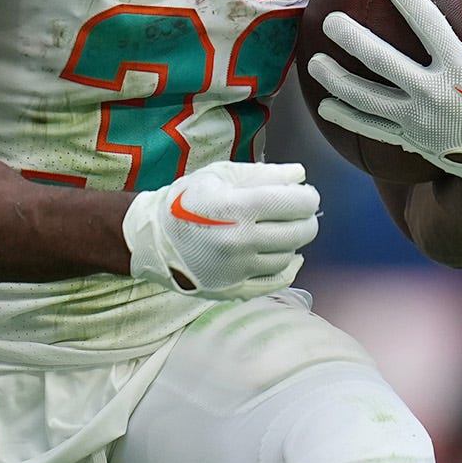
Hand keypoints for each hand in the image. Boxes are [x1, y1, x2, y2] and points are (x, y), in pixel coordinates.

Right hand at [122, 160, 318, 297]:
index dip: (307, 197)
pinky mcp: (234, 288)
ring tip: (281, 229)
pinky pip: (276, 281)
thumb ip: (263, 174)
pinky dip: (288, 268)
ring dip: (293, 241)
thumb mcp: (220, 176)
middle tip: (299, 212)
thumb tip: (299, 175)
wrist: (153, 239)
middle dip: (306, 218)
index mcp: (235, 207)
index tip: (305, 194)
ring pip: (288, 256)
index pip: (294, 203)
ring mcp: (237, 269)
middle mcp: (238, 241)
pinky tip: (288, 255)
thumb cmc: (187, 201)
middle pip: (298, 232)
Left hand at [306, 0, 461, 191]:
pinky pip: (372, 128)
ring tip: (314, 64)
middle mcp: (437, 95)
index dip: (412, 1)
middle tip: (330, 20)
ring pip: (369, 99)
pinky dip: (347, 118)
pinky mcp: (410, 139)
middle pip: (386, 63)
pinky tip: (324, 106)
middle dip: (355, 40)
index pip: (433, 28)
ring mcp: (419, 121)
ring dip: (338, 81)